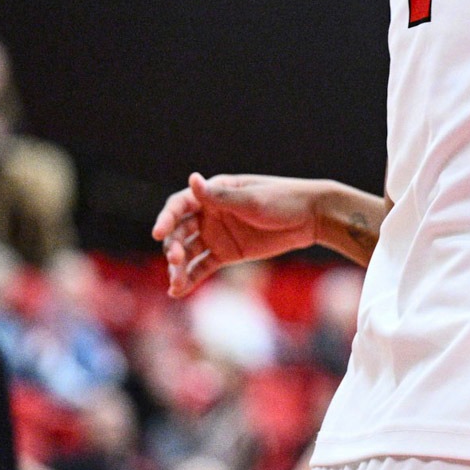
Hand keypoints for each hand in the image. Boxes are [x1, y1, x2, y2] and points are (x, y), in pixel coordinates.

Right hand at [151, 173, 318, 296]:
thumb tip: (192, 179)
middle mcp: (209, 213)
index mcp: (213, 193)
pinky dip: (190, 278)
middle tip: (175, 260)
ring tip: (175, 283)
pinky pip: (202, 266)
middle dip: (173, 246)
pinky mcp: (226, 253)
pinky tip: (178, 291)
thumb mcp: (252, 200)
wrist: (311, 217)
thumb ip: (221, 197)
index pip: (180, 205)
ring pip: (188, 251)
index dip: (166, 218)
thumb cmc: (283, 200)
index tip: (158, 234)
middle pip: (180, 231)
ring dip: (178, 267)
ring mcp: (216, 235)